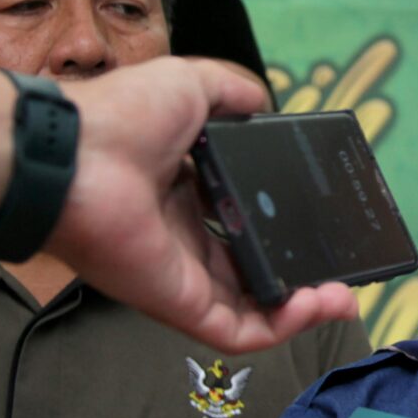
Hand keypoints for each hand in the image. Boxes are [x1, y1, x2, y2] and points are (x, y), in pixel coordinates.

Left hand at [46, 58, 359, 352]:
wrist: (73, 156)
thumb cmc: (121, 117)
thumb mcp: (189, 86)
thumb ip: (231, 94)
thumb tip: (265, 104)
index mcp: (182, 192)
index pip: (241, 220)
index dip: (281, 225)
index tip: (318, 220)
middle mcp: (184, 238)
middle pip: (252, 270)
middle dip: (301, 273)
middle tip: (342, 266)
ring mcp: (182, 275)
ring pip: (253, 308)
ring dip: (303, 307)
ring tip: (344, 294)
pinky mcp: (179, 304)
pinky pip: (236, 330)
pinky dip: (281, 326)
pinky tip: (315, 303)